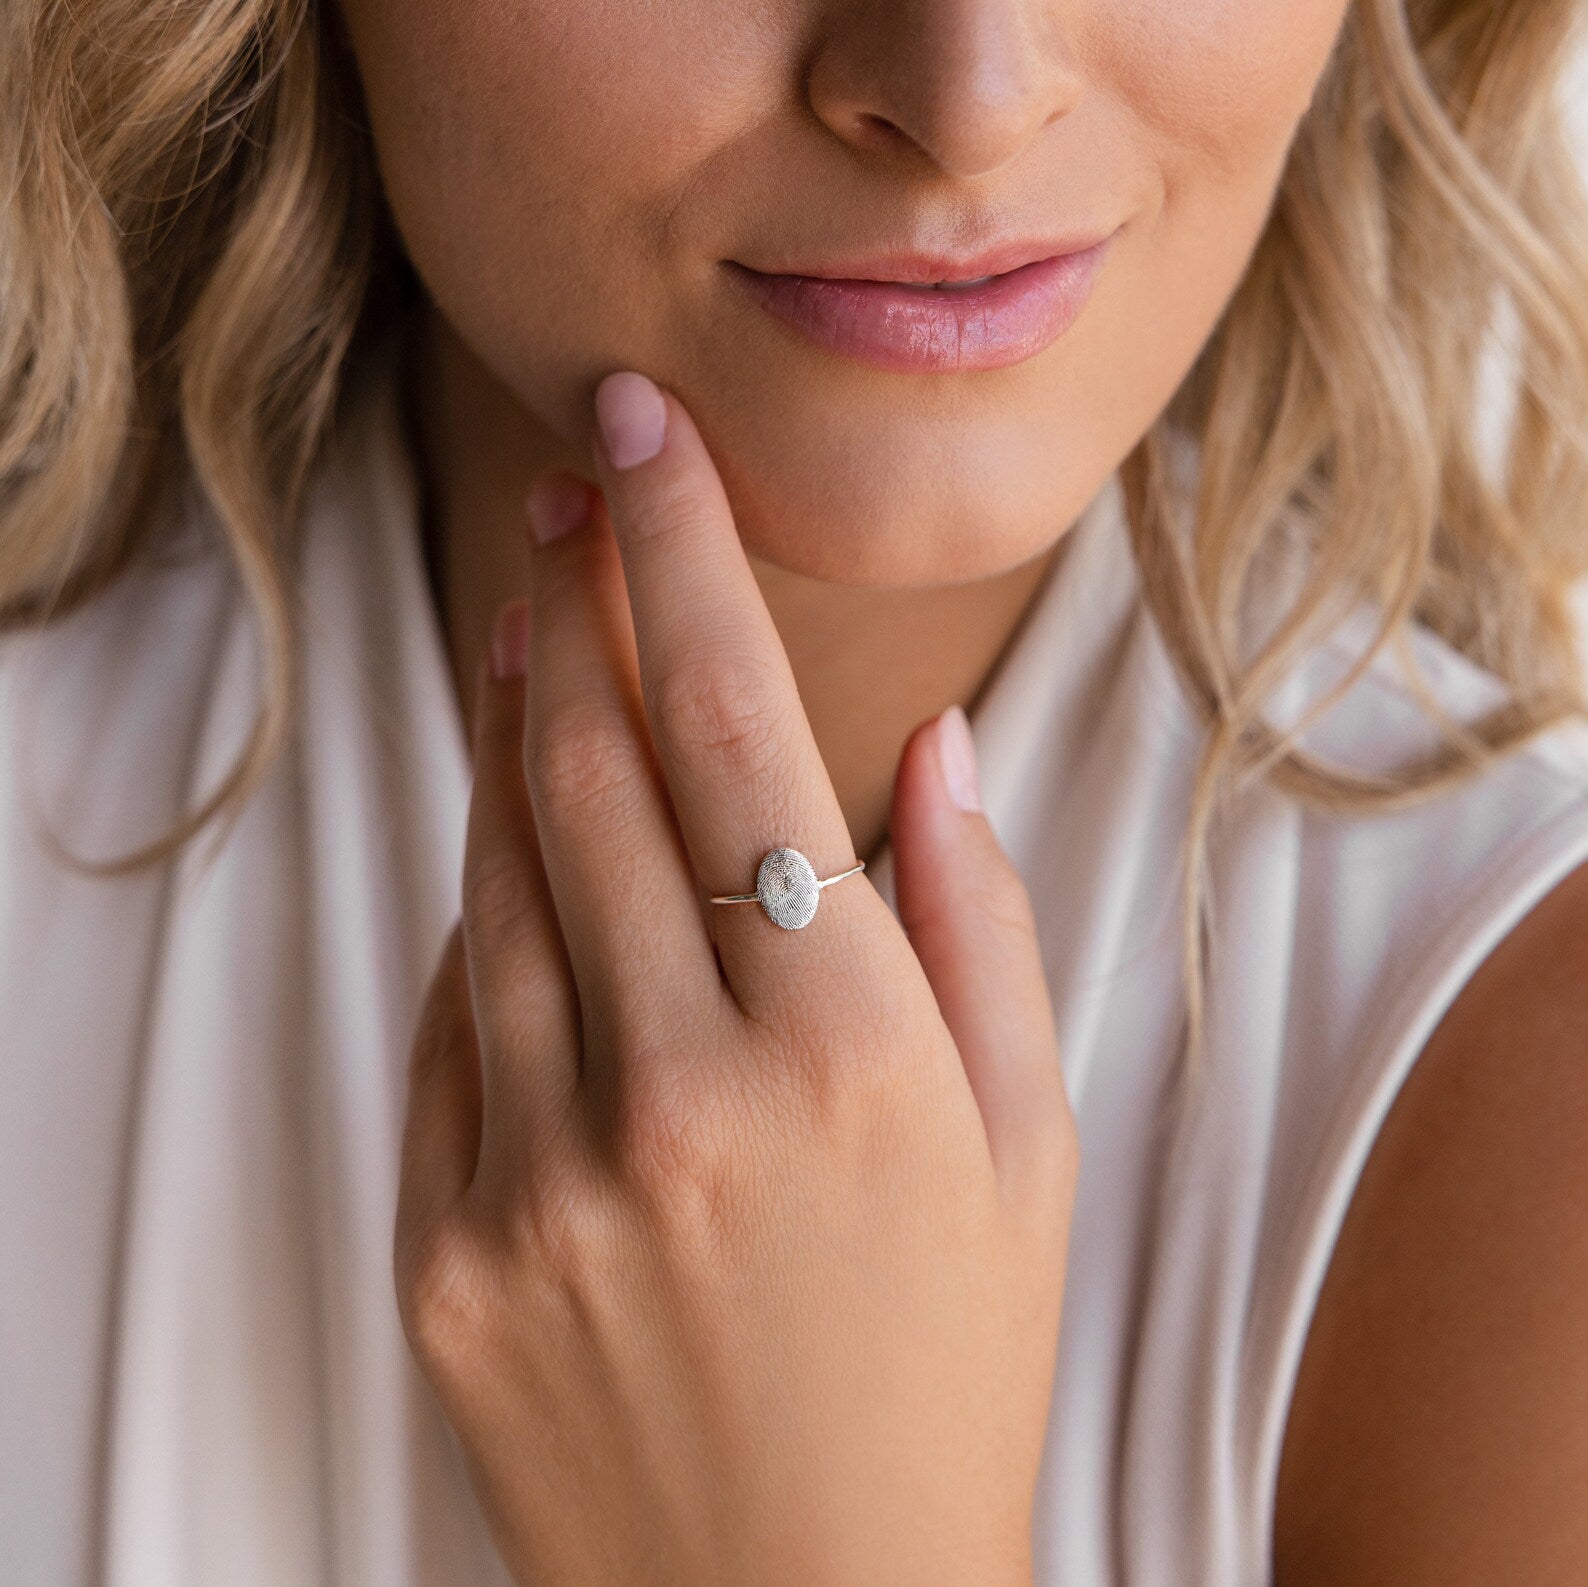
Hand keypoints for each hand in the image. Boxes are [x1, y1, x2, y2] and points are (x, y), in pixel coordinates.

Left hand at [395, 370, 1077, 1586]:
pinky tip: (508, 851)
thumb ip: (980, 927)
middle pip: (592, 769)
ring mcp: (545, 1174)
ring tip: (521, 629)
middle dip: (572, 599)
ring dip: (505, 728)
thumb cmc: (948, 1367)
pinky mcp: (452, 1253)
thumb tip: (931, 752)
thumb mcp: (1027, 1144)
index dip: (681, 555)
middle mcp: (684, 1091)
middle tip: (565, 494)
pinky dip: (480, 912)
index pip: (739, 729)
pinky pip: (452, 1025)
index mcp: (852, 1048)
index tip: (641, 436)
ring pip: (500, 876)